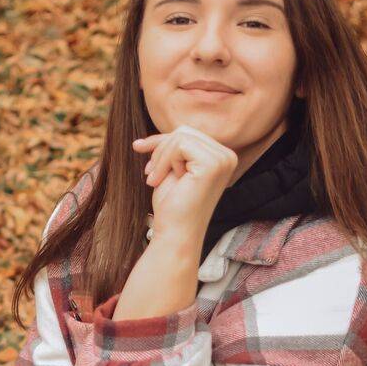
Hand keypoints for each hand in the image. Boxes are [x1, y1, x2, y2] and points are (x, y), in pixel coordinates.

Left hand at [132, 124, 237, 240]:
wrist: (174, 233)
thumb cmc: (172, 206)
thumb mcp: (170, 169)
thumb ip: (171, 149)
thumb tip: (146, 139)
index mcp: (221, 157)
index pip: (188, 134)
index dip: (161, 142)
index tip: (139, 148)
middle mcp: (227, 156)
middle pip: (184, 131)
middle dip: (160, 149)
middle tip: (150, 173)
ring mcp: (223, 159)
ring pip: (180, 136)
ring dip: (160, 158)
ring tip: (154, 179)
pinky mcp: (213, 164)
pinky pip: (179, 145)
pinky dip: (164, 162)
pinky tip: (160, 181)